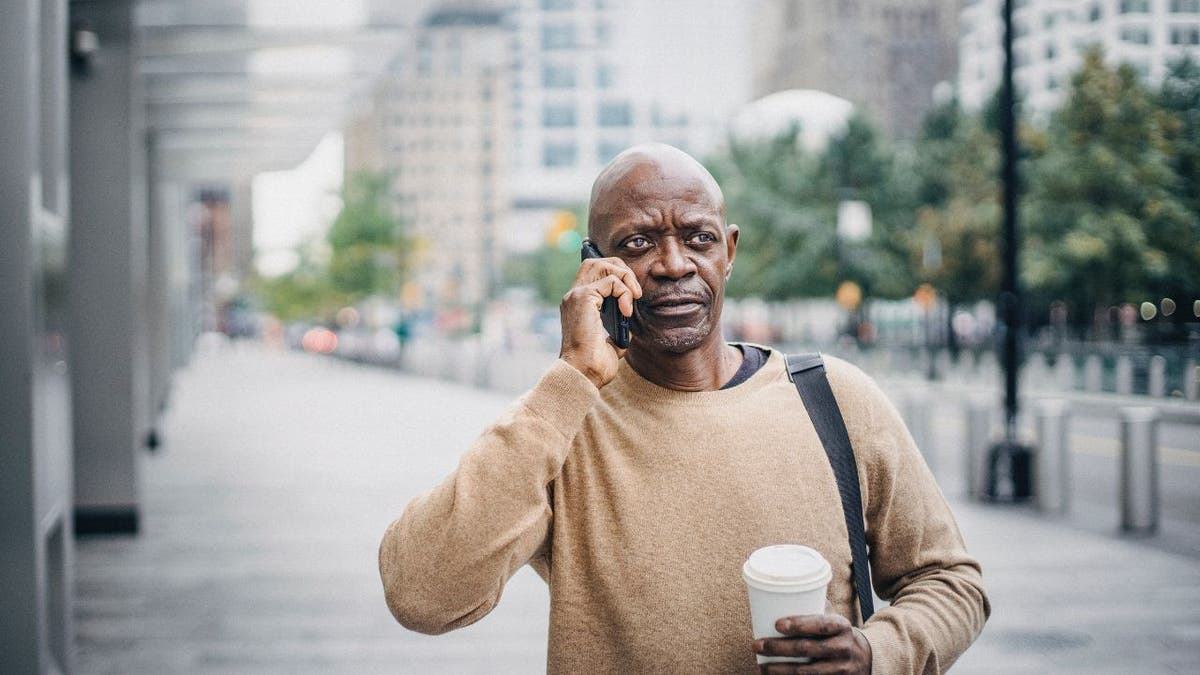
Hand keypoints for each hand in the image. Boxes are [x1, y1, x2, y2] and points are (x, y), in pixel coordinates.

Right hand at [559, 255, 641, 388]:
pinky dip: (624, 293)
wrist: (584, 374)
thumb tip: (631, 318)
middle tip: (635, 293)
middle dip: (621, 269)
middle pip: (597, 261)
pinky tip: (626, 312)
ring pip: (603, 265)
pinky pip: (611, 282)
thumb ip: (619, 325)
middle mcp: (573, 296)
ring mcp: (576, 295)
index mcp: (578, 304)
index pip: (594, 272)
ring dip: (625, 278)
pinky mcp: (583, 298)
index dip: (615, 275)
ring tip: (634, 299)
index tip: (631, 296)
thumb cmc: (595, 364)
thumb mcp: (612, 340)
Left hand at [753, 613, 871, 674]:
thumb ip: (815, 605)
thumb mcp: (834, 619)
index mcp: (842, 626)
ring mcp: (841, 669)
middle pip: (807, 649)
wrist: (866, 659)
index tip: (776, 624)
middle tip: (756, 645)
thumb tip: (783, 585)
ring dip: (780, 670)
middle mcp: (844, 648)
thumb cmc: (838, 634)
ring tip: (761, 666)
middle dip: (778, 648)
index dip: (799, 624)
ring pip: (806, 672)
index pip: (821, 624)